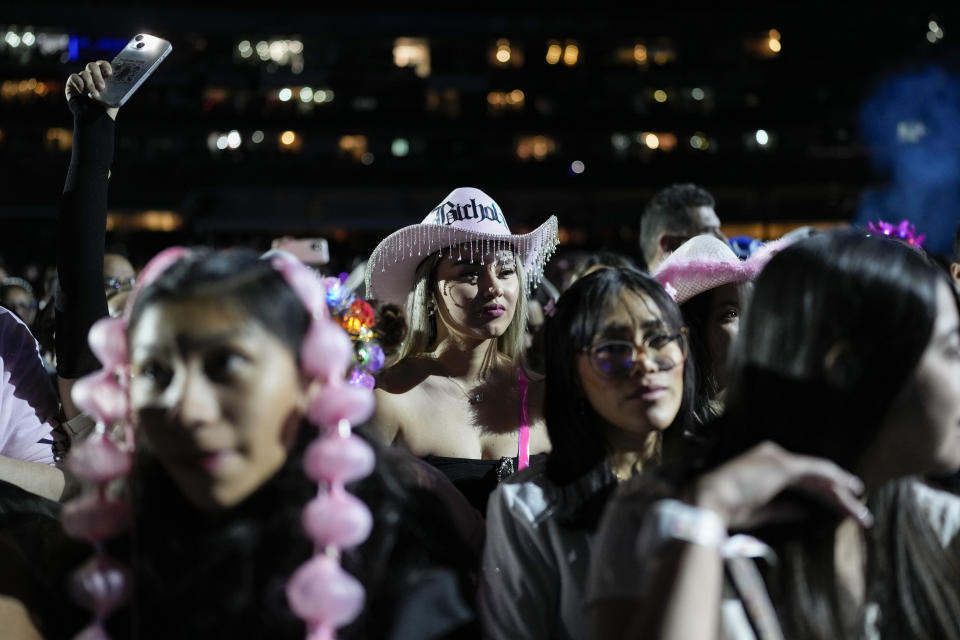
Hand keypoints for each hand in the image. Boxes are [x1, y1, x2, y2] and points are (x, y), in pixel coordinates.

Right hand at [65, 60, 117, 119]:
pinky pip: (74, 77)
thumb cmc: (107, 110)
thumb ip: (118, 86)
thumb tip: (128, 77)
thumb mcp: (116, 97)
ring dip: (90, 84)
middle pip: (92, 66)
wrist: (96, 121)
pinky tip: (82, 92)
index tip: (109, 73)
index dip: (105, 65)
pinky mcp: (72, 85)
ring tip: (94, 95)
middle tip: (102, 87)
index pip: (102, 65)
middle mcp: (92, 77)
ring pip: (84, 73)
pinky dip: (79, 83)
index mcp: (103, 77)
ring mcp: (82, 80)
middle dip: (97, 75)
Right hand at [691, 441, 872, 529]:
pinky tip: (851, 491)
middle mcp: (773, 456)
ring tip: (861, 514)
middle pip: (814, 479)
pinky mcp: (783, 465)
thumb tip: (803, 511)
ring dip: (842, 496)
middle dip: (838, 498)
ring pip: (820, 476)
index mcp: (765, 467)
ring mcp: (778, 459)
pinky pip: (817, 471)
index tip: (841, 508)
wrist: (710, 501)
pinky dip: (836, 481)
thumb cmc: (726, 508)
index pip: (802, 481)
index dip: (823, 494)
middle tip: (859, 514)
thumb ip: (783, 509)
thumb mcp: (759, 510)